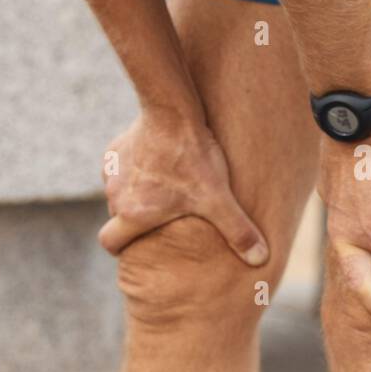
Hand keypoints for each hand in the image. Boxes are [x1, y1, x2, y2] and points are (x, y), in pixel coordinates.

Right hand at [97, 106, 268, 265]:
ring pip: (118, 193)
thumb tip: (260, 259)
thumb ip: (238, 231)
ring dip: (134, 194)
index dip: (121, 249)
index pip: (110, 243)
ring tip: (163, 187)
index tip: (137, 246)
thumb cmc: (193, 157)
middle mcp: (116, 195)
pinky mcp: (114, 150)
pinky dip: (133, 170)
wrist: (172, 112)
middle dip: (132, 221)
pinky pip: (119, 169)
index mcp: (132, 214)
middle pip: (116, 218)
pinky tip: (156, 162)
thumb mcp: (218, 197)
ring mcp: (112, 172)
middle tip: (159, 217)